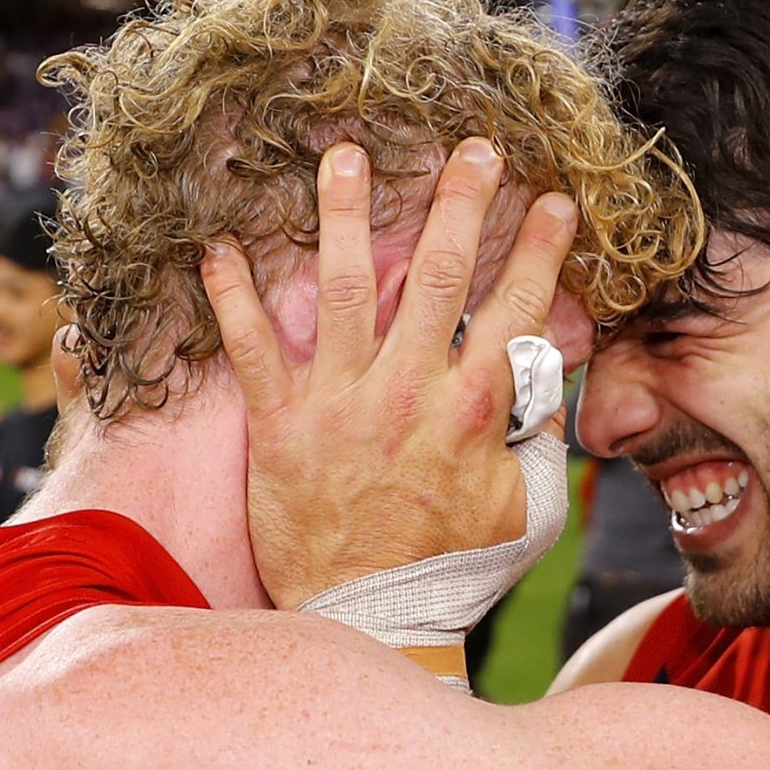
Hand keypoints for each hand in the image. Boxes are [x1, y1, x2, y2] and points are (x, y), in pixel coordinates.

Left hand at [204, 139, 578, 606]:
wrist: (373, 621)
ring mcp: (341, 404)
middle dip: (460, 201)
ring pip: (345, 287)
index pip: (517, 308)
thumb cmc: (454, 569)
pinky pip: (252, 348)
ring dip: (346, 214)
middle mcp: (409, 392)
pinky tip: (218, 246)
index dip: (538, 249)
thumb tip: (550, 383)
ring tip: (345, 154)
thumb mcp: (524, 510)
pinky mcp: (282, 425)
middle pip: (439, 274)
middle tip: (473, 148)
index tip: (552, 200)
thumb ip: (539, 441)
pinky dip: (232, 297)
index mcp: (474, 411)